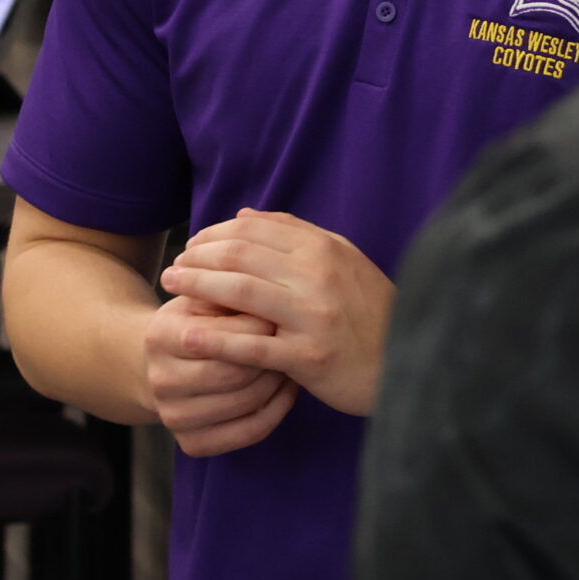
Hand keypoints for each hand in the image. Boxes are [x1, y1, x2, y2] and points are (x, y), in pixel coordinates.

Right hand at [142, 294, 295, 456]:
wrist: (163, 363)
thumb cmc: (195, 321)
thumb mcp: (205, 297)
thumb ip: (232, 292)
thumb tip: (274, 294)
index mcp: (160, 337)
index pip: (221, 335)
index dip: (259, 325)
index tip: (284, 312)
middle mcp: (161, 382)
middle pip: (234, 374)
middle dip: (271, 354)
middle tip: (297, 338)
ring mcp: (173, 418)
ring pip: (246, 403)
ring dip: (278, 380)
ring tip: (294, 358)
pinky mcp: (192, 444)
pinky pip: (250, 431)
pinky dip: (278, 410)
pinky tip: (288, 387)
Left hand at [161, 209, 394, 415]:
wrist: (407, 364)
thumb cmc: (370, 313)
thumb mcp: (342, 262)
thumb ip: (295, 235)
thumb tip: (244, 215)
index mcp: (325, 248)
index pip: (256, 228)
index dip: (215, 234)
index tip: (193, 244)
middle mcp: (318, 274)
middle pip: (241, 254)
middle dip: (198, 256)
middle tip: (172, 266)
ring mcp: (314, 315)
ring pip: (241, 290)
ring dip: (197, 285)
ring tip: (171, 287)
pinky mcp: (309, 356)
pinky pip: (251, 345)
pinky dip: (215, 339)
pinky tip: (186, 336)